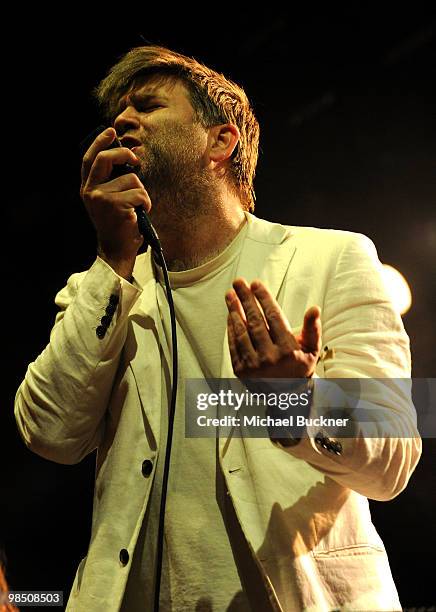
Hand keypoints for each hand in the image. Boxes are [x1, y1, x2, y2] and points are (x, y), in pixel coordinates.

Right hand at [80, 127, 151, 277]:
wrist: (116, 251)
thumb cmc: (118, 225)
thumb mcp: (109, 201)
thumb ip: (111, 182)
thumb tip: (126, 159)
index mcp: (87, 189)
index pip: (90, 159)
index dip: (100, 142)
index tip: (111, 132)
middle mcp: (90, 191)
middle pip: (106, 158)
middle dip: (124, 154)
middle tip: (135, 160)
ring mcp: (102, 198)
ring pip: (132, 179)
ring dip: (141, 192)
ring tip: (136, 208)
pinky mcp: (116, 205)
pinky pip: (140, 193)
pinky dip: (146, 203)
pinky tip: (139, 214)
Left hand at [225, 278, 321, 378]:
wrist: (286, 396)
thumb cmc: (299, 367)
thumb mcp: (311, 349)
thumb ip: (312, 328)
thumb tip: (314, 308)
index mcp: (288, 350)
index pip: (273, 317)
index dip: (264, 298)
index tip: (256, 283)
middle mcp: (270, 357)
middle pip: (255, 321)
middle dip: (246, 299)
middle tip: (239, 282)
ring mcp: (253, 365)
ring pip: (242, 332)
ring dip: (234, 311)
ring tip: (230, 295)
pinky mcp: (241, 371)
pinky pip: (233, 345)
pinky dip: (231, 328)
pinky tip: (229, 315)